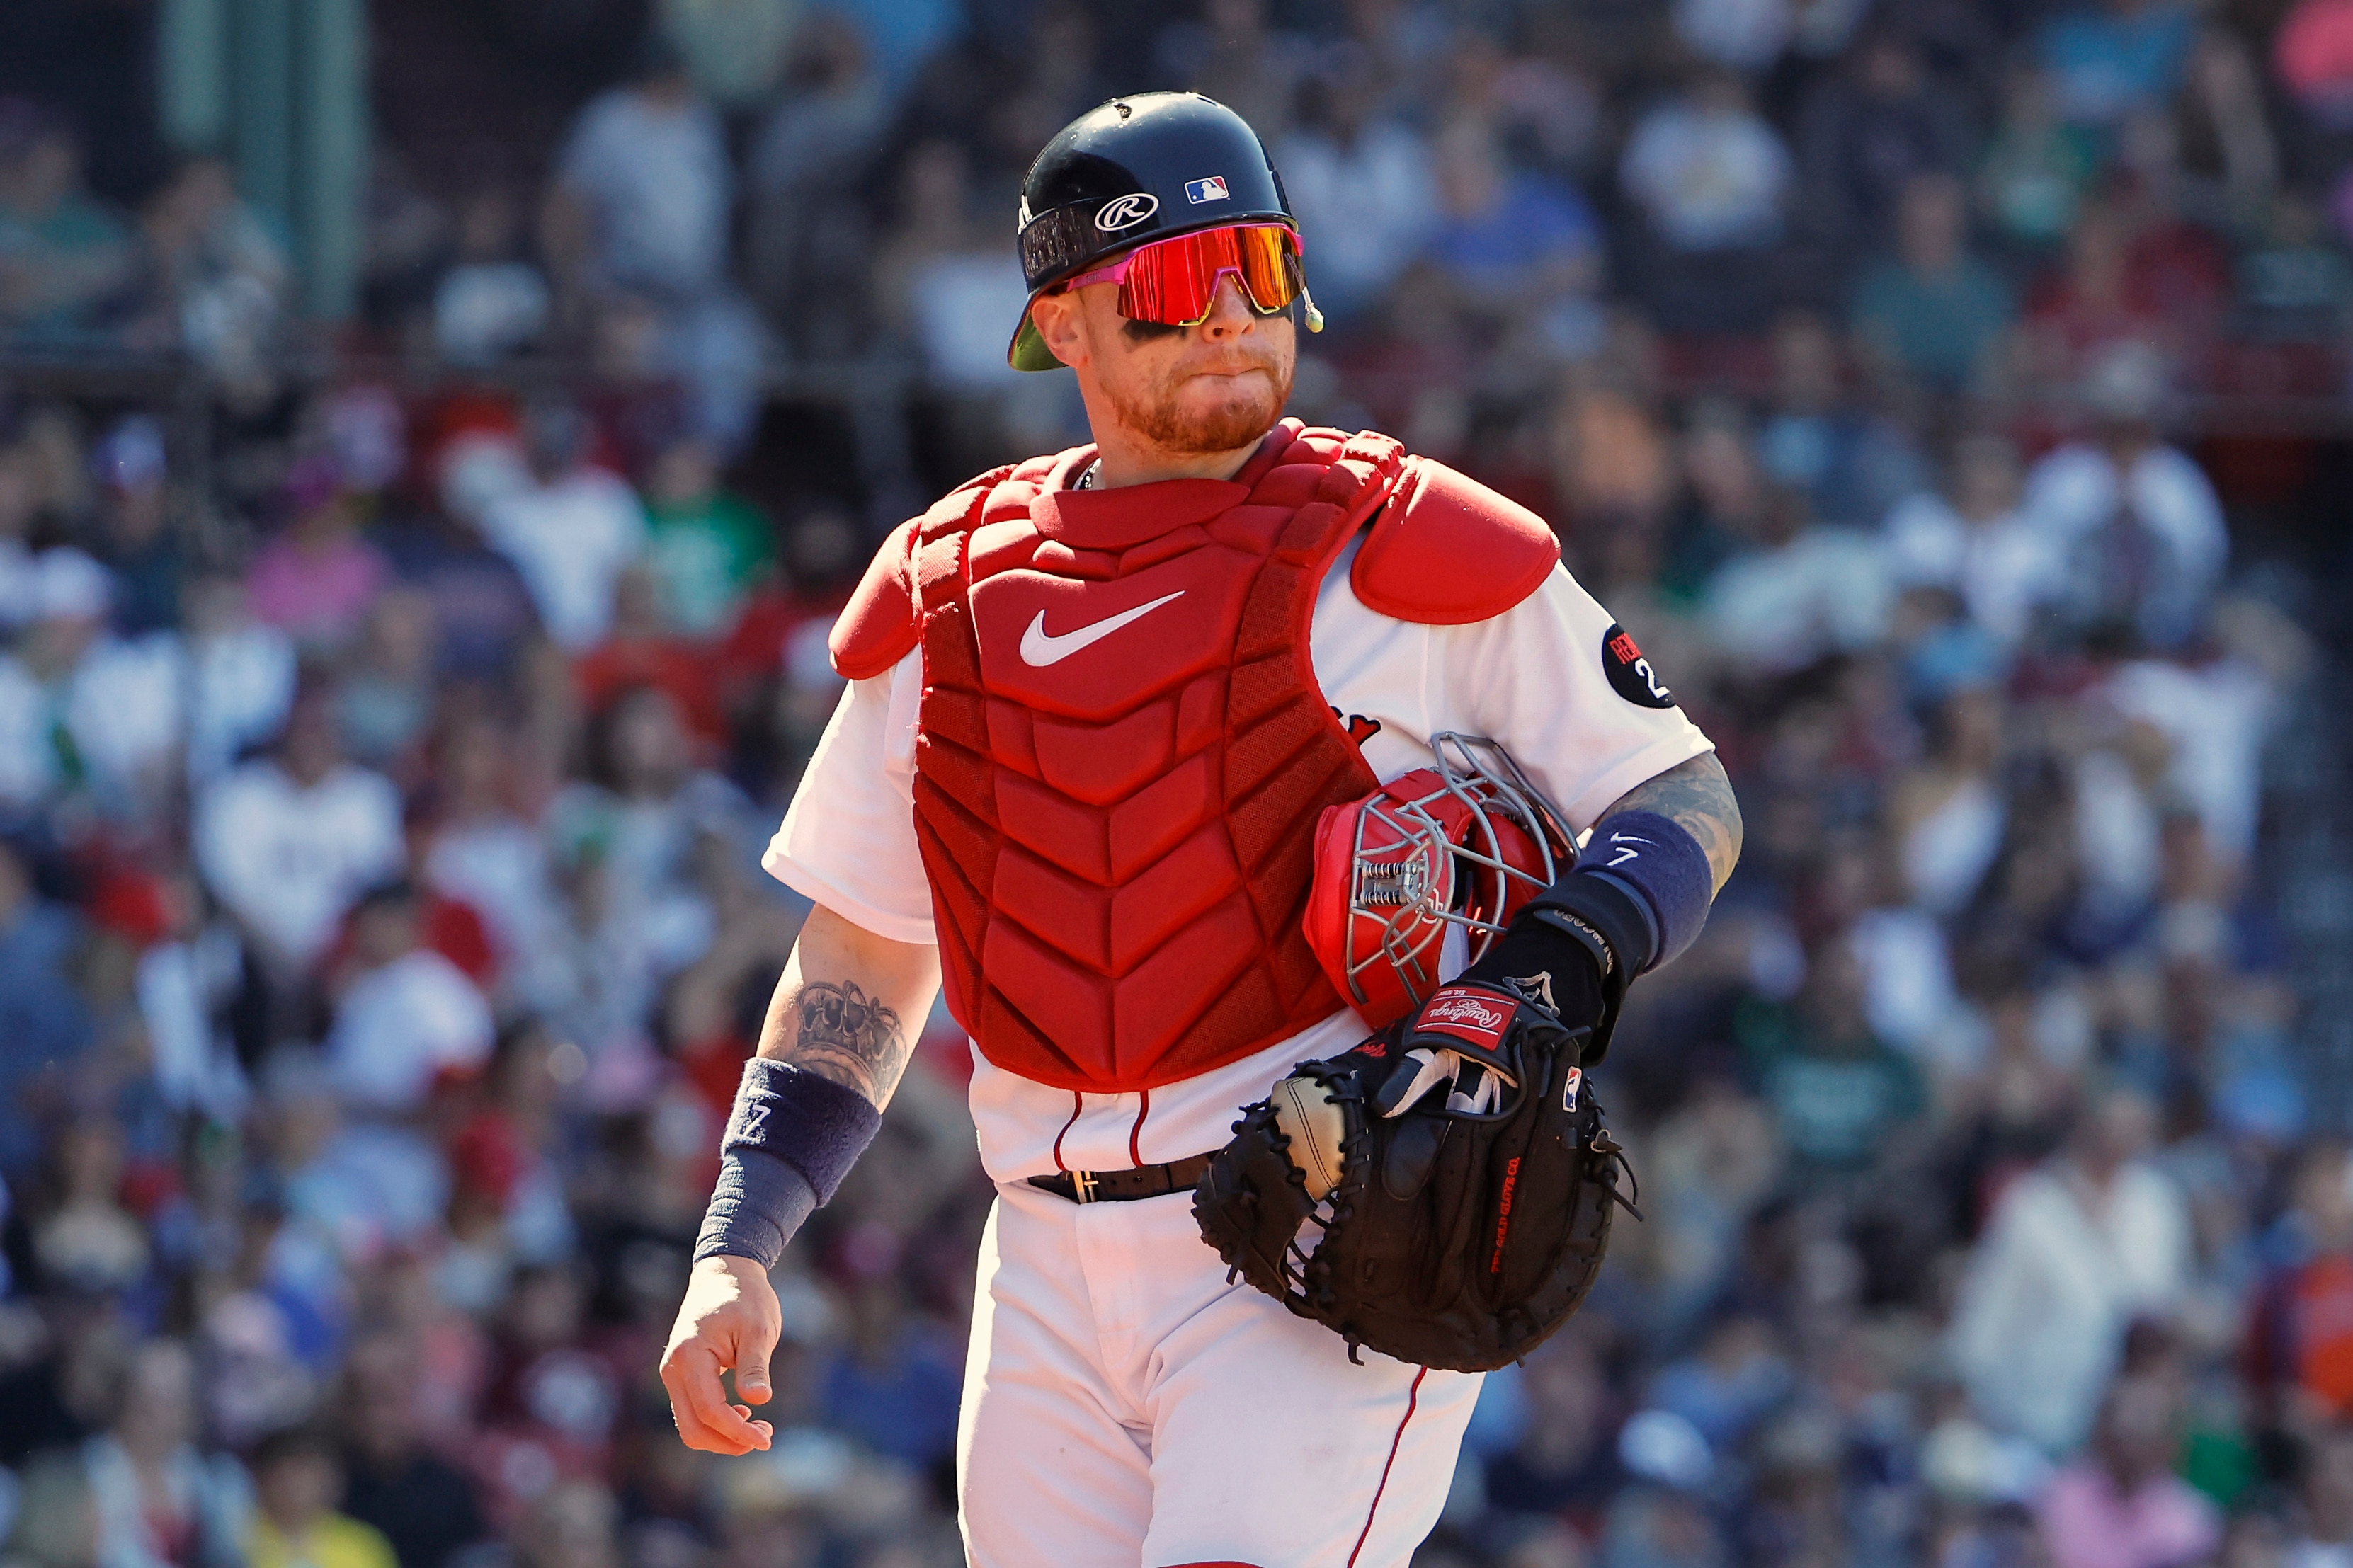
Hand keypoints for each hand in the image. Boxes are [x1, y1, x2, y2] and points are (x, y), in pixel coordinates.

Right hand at [659, 1255, 781, 1453]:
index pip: (710, 1411)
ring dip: (722, 1436)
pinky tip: (742, 1414)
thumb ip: (755, 1365)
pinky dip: (715, 1422)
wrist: (725, 1273)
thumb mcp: (758, 1328)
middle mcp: (673, 1369)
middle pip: (693, 1429)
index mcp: (691, 1357)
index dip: (738, 1432)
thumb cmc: (745, 1297)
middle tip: (766, 1435)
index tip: (768, 1438)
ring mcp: (673, 1373)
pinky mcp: (681, 1375)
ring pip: (690, 1425)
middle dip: (728, 1442)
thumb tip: (759, 1399)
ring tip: (758, 1426)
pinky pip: (692, 1411)